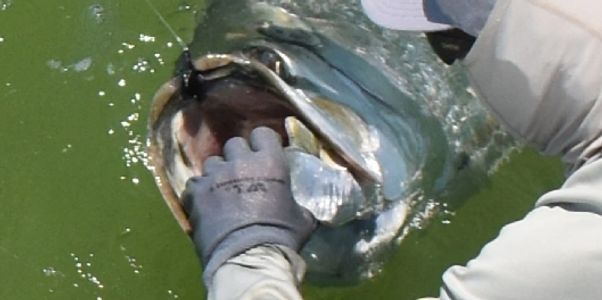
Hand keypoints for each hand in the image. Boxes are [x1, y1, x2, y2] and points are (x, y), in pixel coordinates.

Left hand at [182, 127, 315, 283]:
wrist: (248, 259)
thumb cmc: (281, 237)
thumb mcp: (302, 218)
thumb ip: (299, 204)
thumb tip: (301, 207)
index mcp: (270, 162)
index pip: (262, 134)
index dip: (262, 143)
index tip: (264, 154)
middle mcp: (240, 162)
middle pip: (234, 144)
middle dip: (238, 157)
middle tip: (243, 174)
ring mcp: (215, 176)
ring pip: (213, 162)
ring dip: (218, 173)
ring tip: (222, 191)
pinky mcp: (195, 193)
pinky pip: (195, 183)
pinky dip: (200, 192)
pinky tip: (206, 204)